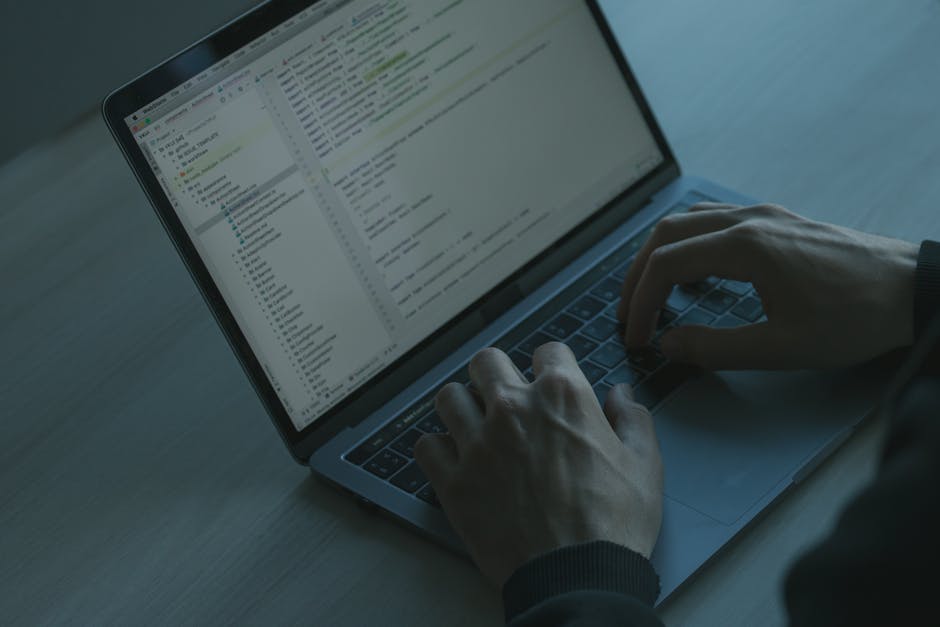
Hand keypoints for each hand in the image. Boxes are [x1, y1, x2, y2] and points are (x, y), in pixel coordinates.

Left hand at [414, 343, 662, 586]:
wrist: (576, 577)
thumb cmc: (614, 523)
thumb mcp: (644, 465)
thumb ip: (632, 419)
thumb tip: (621, 394)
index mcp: (562, 396)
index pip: (547, 351)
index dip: (553, 366)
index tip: (552, 384)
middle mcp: (512, 408)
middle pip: (487, 362)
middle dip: (498, 375)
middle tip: (508, 400)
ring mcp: (477, 443)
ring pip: (450, 397)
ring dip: (463, 406)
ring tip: (476, 426)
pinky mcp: (453, 481)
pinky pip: (426, 446)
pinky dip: (439, 449)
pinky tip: (456, 461)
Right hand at [617, 203, 918, 369]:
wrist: (915, 290)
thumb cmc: (853, 319)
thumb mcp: (782, 347)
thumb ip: (715, 348)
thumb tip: (668, 346)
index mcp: (744, 246)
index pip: (666, 265)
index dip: (641, 302)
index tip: (636, 337)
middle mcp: (748, 220)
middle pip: (667, 234)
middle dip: (638, 275)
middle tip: (629, 313)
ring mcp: (765, 215)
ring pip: (690, 221)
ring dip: (661, 255)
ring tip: (651, 292)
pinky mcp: (780, 220)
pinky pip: (715, 221)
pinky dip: (689, 244)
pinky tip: (696, 271)